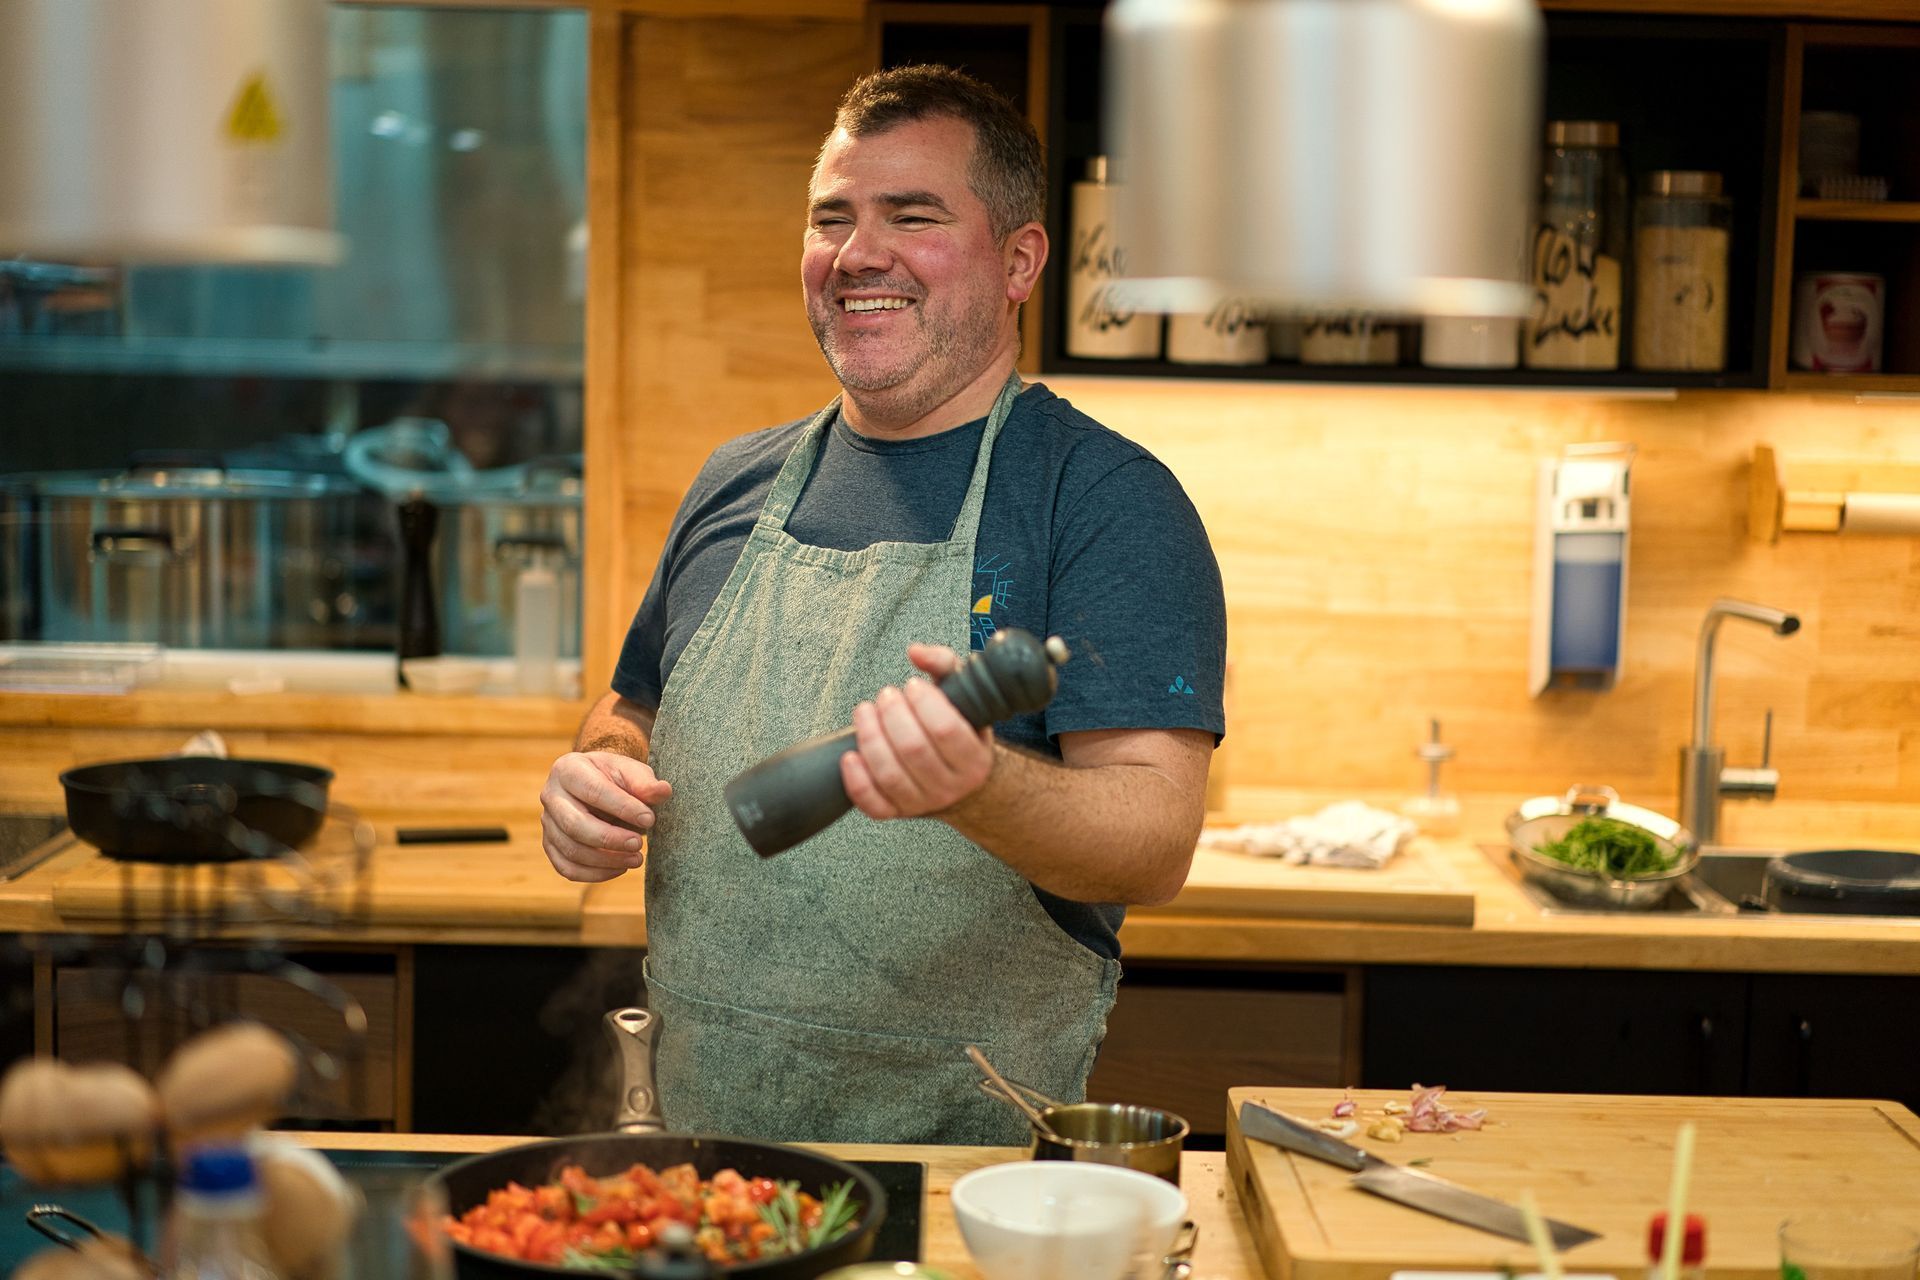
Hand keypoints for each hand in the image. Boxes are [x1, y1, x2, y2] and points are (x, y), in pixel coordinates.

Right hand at [540, 752, 672, 882]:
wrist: (597, 784)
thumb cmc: (616, 777)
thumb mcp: (632, 772)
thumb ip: (645, 783)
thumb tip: (663, 792)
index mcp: (568, 769)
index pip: (593, 791)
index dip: (622, 807)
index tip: (650, 819)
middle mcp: (551, 795)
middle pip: (575, 825)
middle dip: (610, 839)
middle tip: (639, 844)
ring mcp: (547, 822)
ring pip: (570, 850)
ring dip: (606, 861)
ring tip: (636, 859)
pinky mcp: (550, 844)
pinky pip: (566, 867)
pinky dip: (594, 874)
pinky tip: (619, 868)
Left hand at [840, 643, 993, 821]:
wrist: (959, 779)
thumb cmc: (958, 729)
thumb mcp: (962, 694)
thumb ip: (943, 664)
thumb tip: (916, 652)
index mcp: (974, 759)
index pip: (947, 730)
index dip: (924, 703)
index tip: (913, 685)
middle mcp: (951, 786)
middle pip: (913, 749)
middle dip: (892, 714)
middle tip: (887, 696)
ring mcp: (923, 802)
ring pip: (889, 774)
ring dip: (870, 737)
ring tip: (866, 712)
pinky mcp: (896, 812)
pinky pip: (872, 803)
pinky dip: (856, 780)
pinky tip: (850, 755)